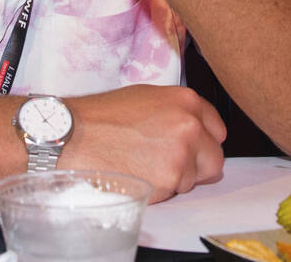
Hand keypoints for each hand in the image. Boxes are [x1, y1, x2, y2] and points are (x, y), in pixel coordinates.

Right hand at [61, 85, 225, 202]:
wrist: (72, 137)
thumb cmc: (101, 117)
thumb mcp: (144, 98)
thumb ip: (176, 111)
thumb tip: (196, 129)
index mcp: (185, 101)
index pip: (218, 129)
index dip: (202, 141)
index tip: (191, 146)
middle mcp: (189, 125)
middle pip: (214, 159)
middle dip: (195, 165)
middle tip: (165, 161)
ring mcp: (182, 154)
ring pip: (194, 179)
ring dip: (175, 178)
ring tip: (143, 164)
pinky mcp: (170, 180)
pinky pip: (176, 193)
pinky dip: (161, 189)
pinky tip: (138, 174)